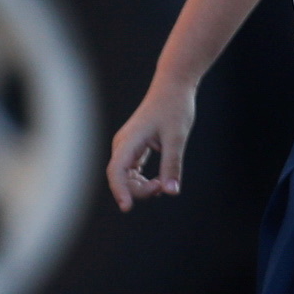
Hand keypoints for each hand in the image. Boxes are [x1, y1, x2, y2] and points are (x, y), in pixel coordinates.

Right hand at [106, 78, 194, 206]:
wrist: (173, 86)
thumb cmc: (175, 108)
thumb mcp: (176, 138)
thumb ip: (172, 165)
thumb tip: (171, 191)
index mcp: (129, 140)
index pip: (116, 171)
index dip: (120, 191)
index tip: (127, 208)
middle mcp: (123, 144)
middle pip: (121, 178)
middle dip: (139, 190)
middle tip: (163, 187)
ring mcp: (127, 146)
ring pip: (126, 176)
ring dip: (141, 186)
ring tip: (163, 184)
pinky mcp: (135, 147)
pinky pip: (132, 171)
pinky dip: (143, 180)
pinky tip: (159, 182)